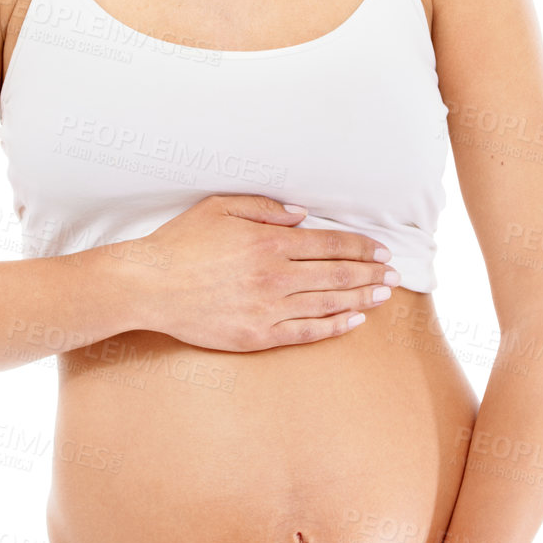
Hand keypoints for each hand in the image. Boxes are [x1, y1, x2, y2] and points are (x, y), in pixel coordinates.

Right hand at [124, 194, 399, 351]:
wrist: (149, 285)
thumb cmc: (181, 243)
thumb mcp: (221, 207)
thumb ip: (266, 208)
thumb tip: (302, 215)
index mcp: (270, 241)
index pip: (330, 243)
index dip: (360, 246)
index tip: (379, 249)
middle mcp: (276, 275)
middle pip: (337, 274)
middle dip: (370, 273)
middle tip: (393, 274)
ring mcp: (268, 308)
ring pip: (328, 303)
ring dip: (361, 298)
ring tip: (382, 295)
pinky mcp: (257, 335)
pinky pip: (306, 332)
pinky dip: (334, 326)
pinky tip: (354, 322)